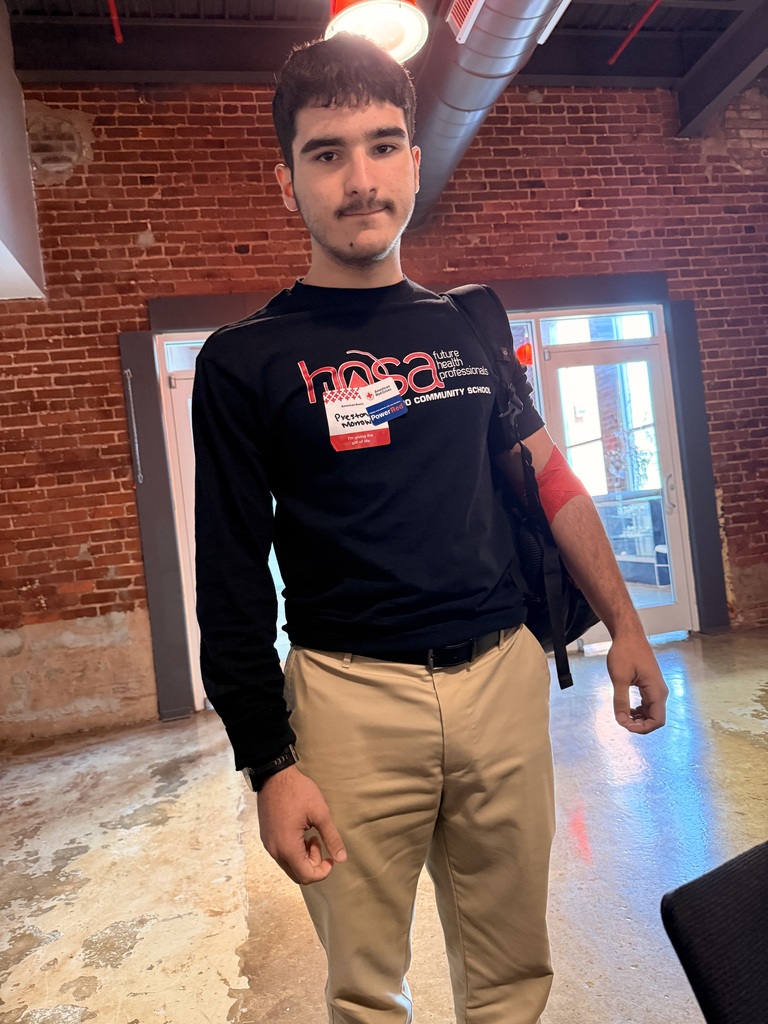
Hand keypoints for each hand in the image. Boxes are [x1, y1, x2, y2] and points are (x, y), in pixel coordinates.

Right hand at [257, 765, 346, 884]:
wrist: (273, 776)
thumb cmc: (297, 792)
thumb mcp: (320, 813)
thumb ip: (331, 838)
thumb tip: (341, 859)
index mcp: (288, 847)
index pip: (306, 876)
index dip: (323, 872)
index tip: (331, 857)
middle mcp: (275, 850)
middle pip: (297, 875)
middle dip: (313, 865)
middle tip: (320, 843)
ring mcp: (268, 844)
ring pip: (289, 865)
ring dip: (303, 857)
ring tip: (311, 836)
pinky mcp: (266, 837)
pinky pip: (282, 854)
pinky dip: (294, 851)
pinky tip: (301, 832)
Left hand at [606, 633, 668, 733]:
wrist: (629, 635)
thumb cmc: (626, 652)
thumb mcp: (619, 678)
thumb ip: (621, 701)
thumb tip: (622, 720)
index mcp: (656, 691)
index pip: (657, 721)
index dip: (642, 728)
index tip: (625, 725)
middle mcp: (660, 691)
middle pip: (655, 719)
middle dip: (639, 725)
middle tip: (621, 720)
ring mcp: (656, 688)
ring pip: (651, 713)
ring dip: (638, 719)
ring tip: (623, 715)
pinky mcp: (650, 685)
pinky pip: (648, 704)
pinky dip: (638, 710)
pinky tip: (627, 708)